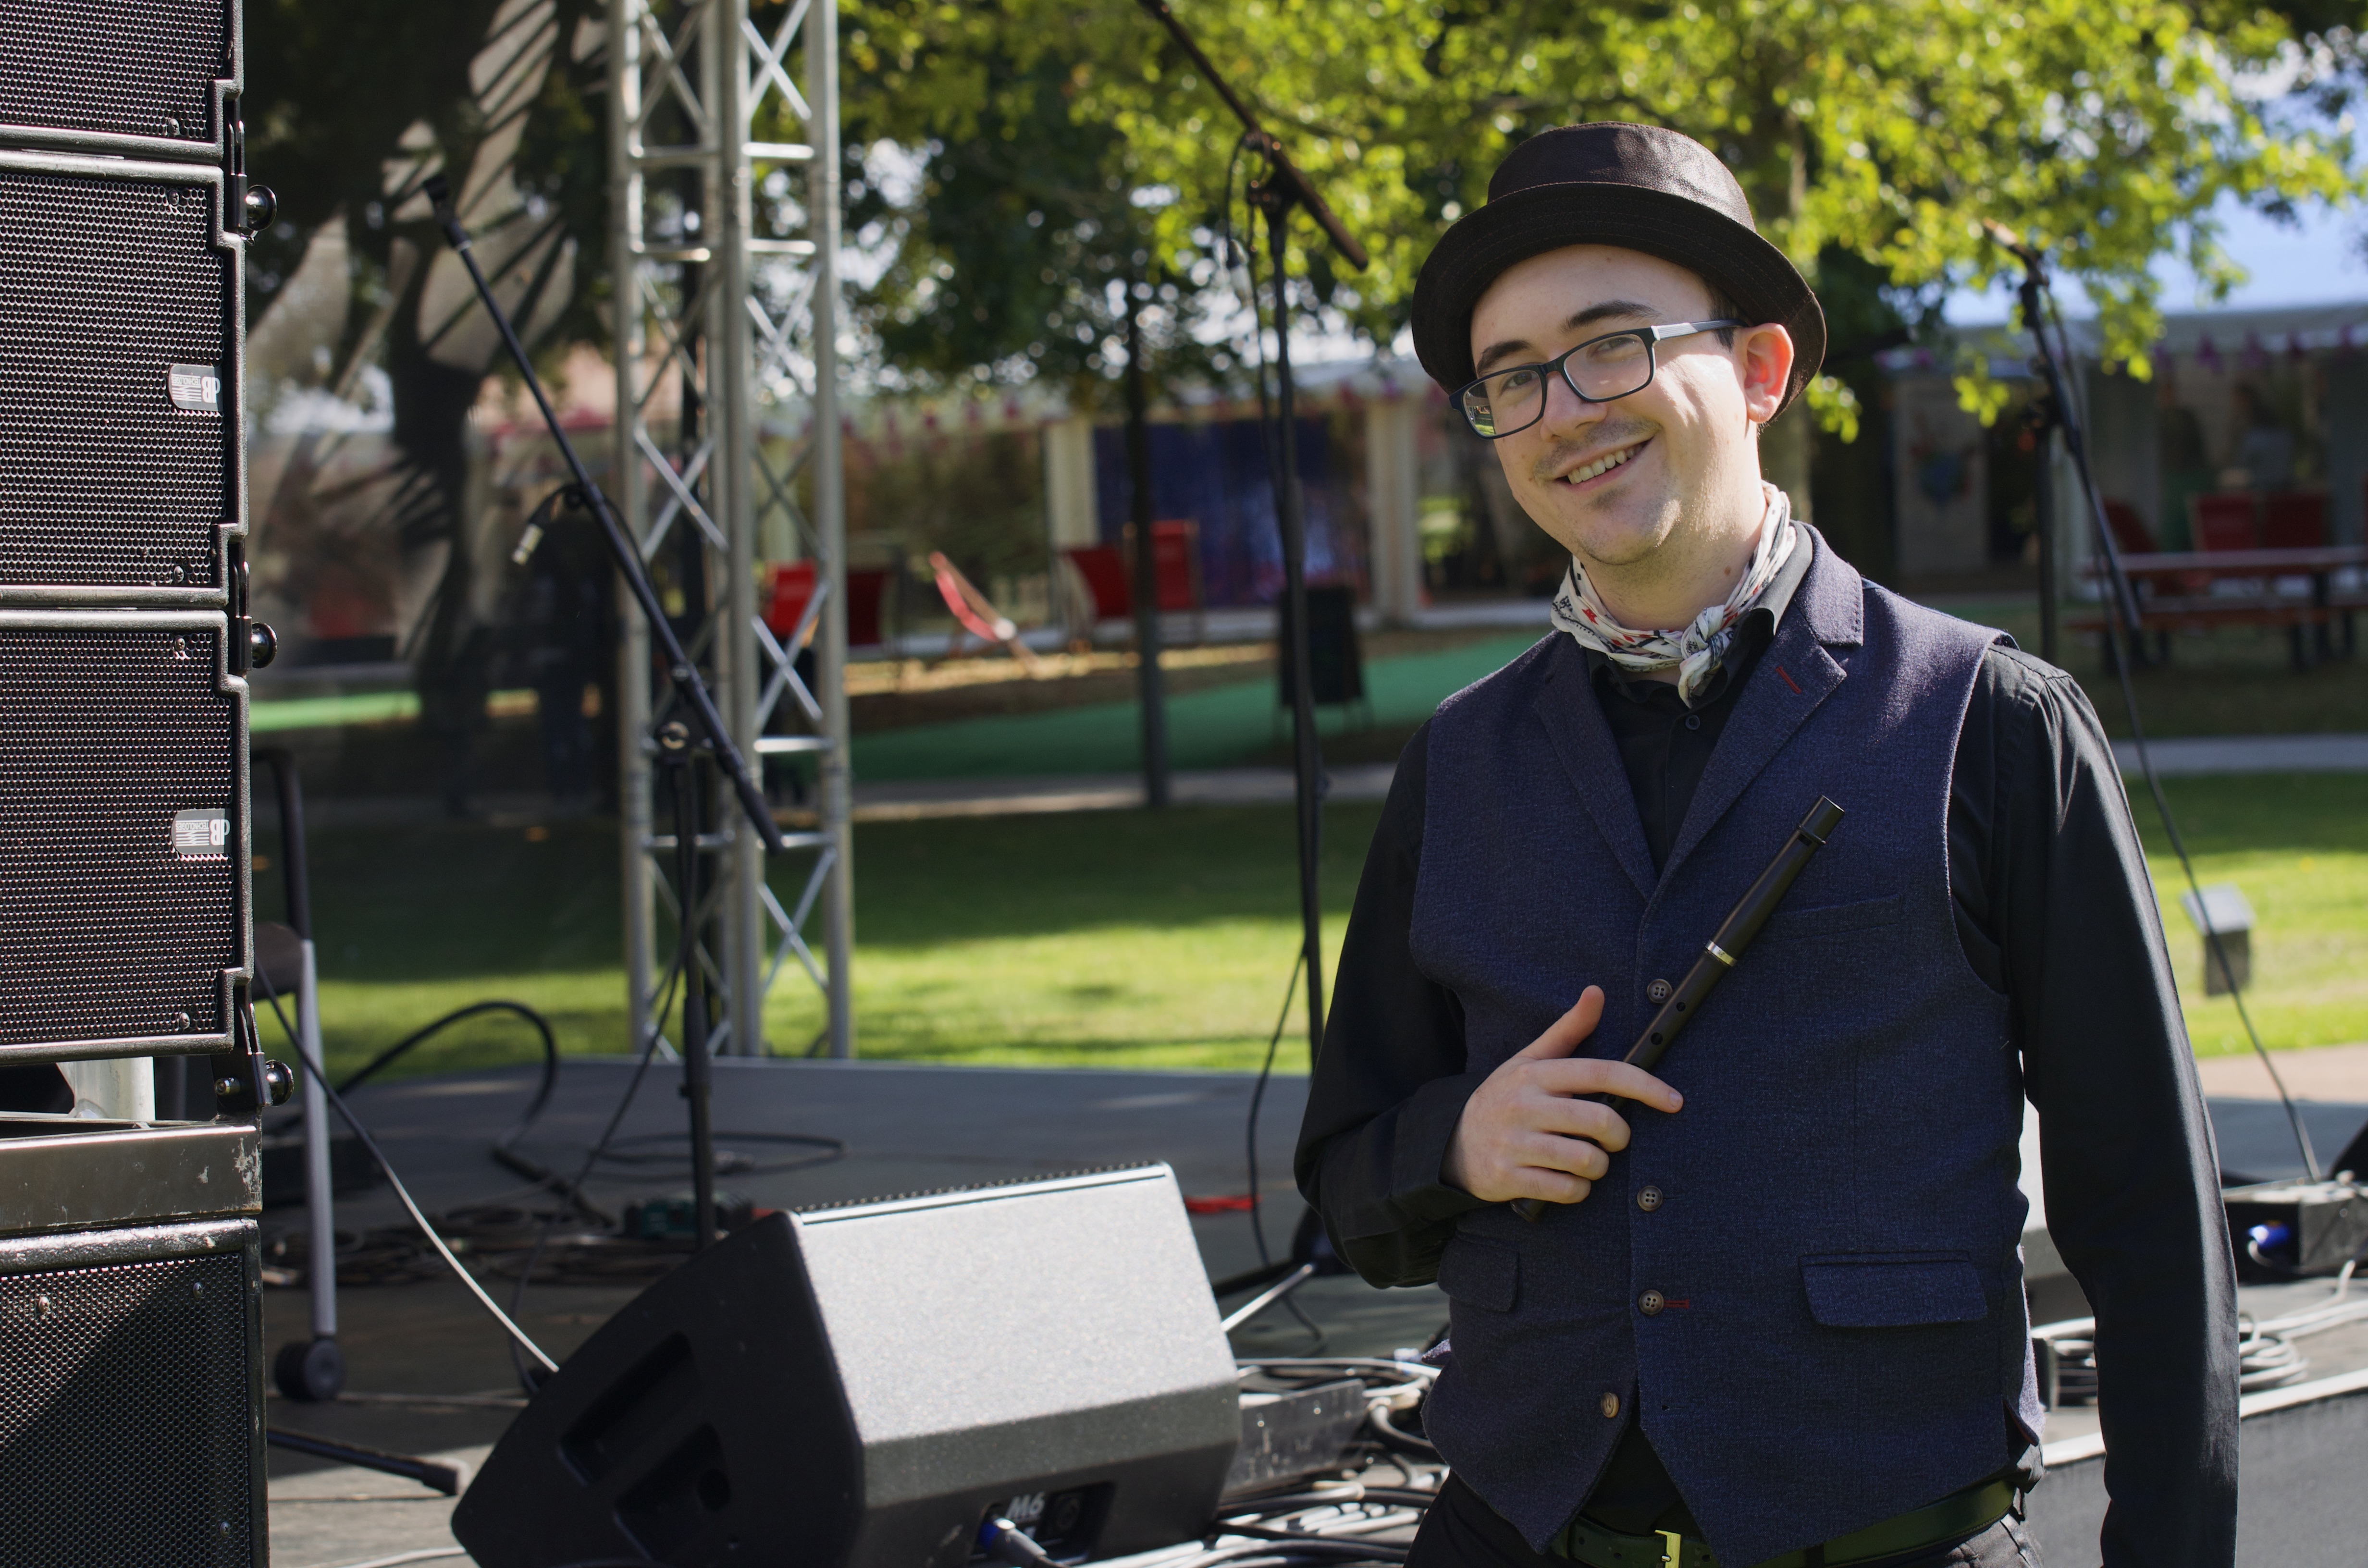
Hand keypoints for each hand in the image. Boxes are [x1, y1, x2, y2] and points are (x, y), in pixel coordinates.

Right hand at [1442, 987, 1682, 1206]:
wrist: (1452, 1143)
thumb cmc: (1504, 1098)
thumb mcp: (1529, 1060)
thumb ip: (1568, 1030)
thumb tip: (1596, 992)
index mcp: (1535, 1074)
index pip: (1600, 1073)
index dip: (1643, 1086)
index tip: (1674, 1100)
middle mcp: (1524, 1106)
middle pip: (1600, 1122)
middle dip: (1620, 1137)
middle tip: (1613, 1140)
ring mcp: (1515, 1143)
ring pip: (1586, 1160)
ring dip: (1599, 1167)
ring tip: (1589, 1161)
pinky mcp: (1509, 1177)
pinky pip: (1566, 1190)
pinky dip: (1578, 1190)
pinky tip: (1568, 1180)